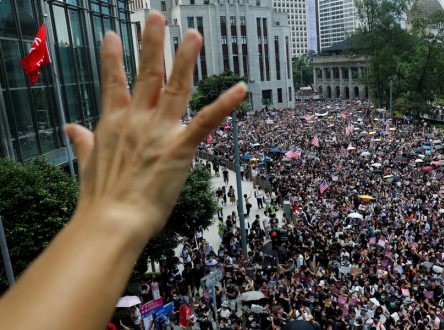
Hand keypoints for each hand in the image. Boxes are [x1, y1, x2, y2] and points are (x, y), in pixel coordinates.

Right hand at [66, 12, 245, 239]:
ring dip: (185, 60)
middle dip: (152, 43)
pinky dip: (225, 104)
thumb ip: (84, 141)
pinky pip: (207, 121)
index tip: (111, 35)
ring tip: (193, 36)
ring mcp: (159, 132)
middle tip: (156, 17)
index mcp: (114, 123)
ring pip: (176, 88)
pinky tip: (241, 88)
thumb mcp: (87, 163)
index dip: (112, 58)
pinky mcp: (181, 148)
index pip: (113, 82)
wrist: (111, 222)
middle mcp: (137, 121)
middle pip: (147, 74)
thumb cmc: (100, 198)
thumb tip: (72, 128)